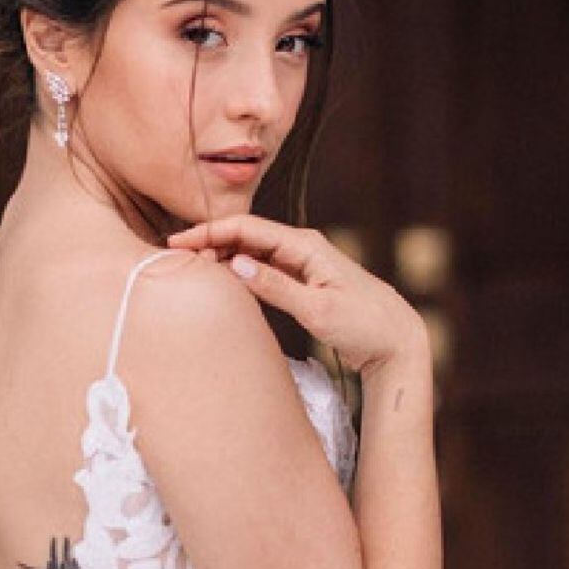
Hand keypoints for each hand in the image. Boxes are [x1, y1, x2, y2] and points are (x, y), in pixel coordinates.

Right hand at [167, 215, 428, 373]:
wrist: (397, 340)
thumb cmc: (364, 324)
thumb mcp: (317, 310)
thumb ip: (276, 286)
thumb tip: (235, 264)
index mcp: (305, 246)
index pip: (247, 229)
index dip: (209, 232)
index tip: (177, 242)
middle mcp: (302, 247)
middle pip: (245, 236)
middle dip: (209, 241)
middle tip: (172, 256)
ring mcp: (302, 263)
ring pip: (252, 251)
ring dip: (221, 255)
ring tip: (189, 267)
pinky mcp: (303, 280)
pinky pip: (263, 268)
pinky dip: (239, 270)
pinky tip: (221, 279)